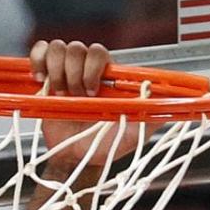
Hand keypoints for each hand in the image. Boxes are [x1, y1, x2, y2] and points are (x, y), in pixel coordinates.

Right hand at [31, 38, 146, 167]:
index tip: (92, 93)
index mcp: (105, 78)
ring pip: (58, 48)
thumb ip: (150, 116)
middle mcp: (85, 71)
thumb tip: (172, 102)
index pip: (99, 53)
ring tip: (60, 94)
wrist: (76, 161)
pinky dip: (37, 60)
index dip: (93, 68)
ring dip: (56, 70)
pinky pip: (39, 52)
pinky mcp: (44, 78)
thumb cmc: (104, 147)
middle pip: (76, 48)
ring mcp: (64, 73)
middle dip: (74, 73)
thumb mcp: (134, 134)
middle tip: (77, 97)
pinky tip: (40, 79)